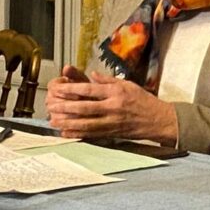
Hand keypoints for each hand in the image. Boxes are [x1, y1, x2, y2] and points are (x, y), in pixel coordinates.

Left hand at [45, 70, 178, 143]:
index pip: (90, 90)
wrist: (158, 120)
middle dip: (65, 107)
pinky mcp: (112, 133)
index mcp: (116, 93)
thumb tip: (92, 75)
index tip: (59, 88)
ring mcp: (112, 122)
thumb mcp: (127, 84)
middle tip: (51, 105)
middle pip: (85, 108)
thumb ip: (108, 80)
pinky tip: (66, 133)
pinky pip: (91, 134)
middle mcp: (113, 108)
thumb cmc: (143, 100)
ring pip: (85, 124)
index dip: (72, 89)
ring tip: (54, 120)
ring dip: (68, 123)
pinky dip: (78, 134)